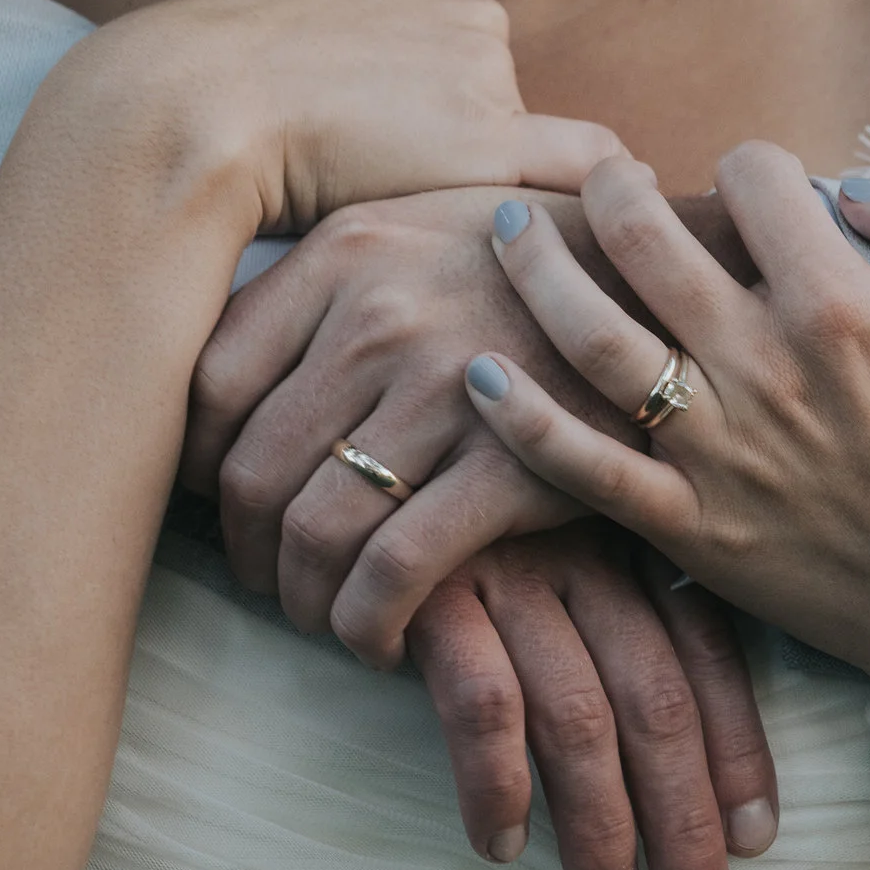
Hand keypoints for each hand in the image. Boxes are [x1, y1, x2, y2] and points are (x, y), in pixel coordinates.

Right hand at [66, 0, 622, 231]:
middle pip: (487, 94)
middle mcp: (467, 10)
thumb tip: (302, 34)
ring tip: (411, 226)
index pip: (451, 48)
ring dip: (473, 183)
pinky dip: (604, 193)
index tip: (386, 146)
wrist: (187, 102)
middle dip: (451, 144)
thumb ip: (315, 8)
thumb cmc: (203, 59)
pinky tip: (611, 228)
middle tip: (383, 196)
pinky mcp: (490, 143)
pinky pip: (580, 163)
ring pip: (505, 143)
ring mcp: (485, 75)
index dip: (423, 104)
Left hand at [182, 187, 635, 657]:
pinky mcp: (511, 460)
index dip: (193, 469)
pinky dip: (370, 623)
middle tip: (275, 584)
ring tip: (328, 617)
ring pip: (314, 530)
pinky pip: (397, 569)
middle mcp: (379, 312)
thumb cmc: (533, 264)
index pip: (207, 384)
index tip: (215, 509)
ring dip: (306, 600)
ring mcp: (446, 386)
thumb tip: (213, 379)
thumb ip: (324, 287)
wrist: (676, 279)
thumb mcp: (418, 229)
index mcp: (344, 252)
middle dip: (250, 555)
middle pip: (250, 471)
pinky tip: (383, 640)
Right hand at [402, 524, 777, 869]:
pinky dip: (497, 783)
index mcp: (625, 535)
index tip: (755, 837)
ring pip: (578, 713)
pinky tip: (502, 841)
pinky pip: (480, 701)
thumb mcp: (549, 538)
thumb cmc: (454, 507)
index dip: (736, 747)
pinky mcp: (428, 585)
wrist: (337, 447)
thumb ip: (604, 611)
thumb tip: (672, 743)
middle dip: (685, 812)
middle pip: (656, 694)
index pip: (706, 648)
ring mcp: (507, 565)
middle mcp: (580, 547)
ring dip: (599, 823)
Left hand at [462, 147, 869, 757]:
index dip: (753, 162)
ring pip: (592, 339)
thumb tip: (851, 188)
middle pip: (647, 242)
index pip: (758, 181)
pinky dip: (521, 421)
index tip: (757, 181)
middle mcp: (765, 372)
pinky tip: (479, 372)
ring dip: (537, 272)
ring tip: (511, 229)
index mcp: (844, 309)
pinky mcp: (689, 526)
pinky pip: (579, 469)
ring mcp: (717, 453)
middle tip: (603, 176)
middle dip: (613, 189)